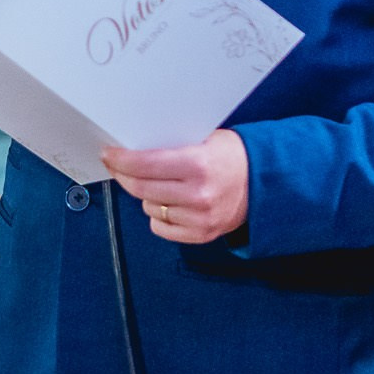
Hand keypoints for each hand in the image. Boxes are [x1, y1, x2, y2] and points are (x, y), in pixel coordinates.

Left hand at [103, 129, 249, 244]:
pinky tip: (167, 202)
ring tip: (157, 183)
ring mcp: (199, 218)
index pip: (145, 164)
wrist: (265, 185)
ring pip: (148, 207)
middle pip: (140, 188)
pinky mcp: (201, 235)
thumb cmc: (232, 157)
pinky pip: (160, 227)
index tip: (109, 154)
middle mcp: (198, 194)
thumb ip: (174, 145)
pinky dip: (158, 215)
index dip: (120, 159)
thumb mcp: (206, 138)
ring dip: (145, 195)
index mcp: (198, 164)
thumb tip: (134, 146)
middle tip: (117, 165)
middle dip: (123, 175)